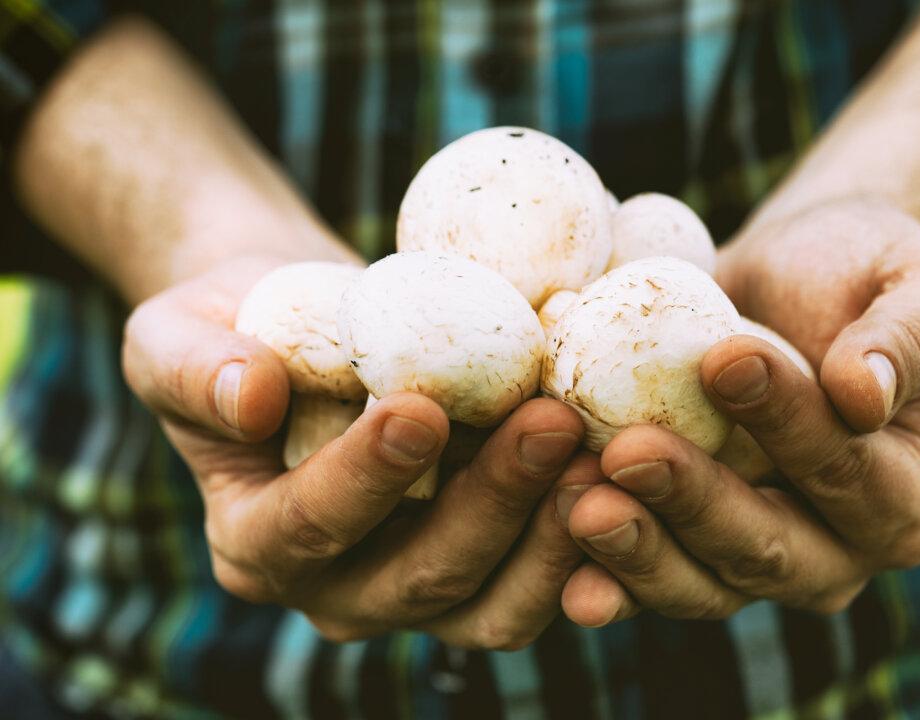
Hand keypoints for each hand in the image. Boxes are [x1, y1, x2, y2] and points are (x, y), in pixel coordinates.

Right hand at [123, 256, 599, 648]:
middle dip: (491, 500)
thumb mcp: (179, 331)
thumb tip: (250, 397)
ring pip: (494, 601)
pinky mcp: (486, 571)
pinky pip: (543, 580)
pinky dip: (586, 539)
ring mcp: (420, 591)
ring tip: (603, 449)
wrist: (309, 332)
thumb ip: (195, 367)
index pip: (308, 525)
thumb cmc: (240, 326)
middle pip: (422, 576)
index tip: (421, 408)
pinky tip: (623, 470)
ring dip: (554, 533)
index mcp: (256, 543)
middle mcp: (338, 590)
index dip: (364, 477)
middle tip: (552, 419)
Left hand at [557, 200, 919, 623]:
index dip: (789, 423)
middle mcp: (836, 550)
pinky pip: (645, 578)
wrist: (788, 277)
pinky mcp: (686, 550)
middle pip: (766, 548)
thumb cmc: (863, 271)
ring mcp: (753, 560)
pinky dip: (602, 573)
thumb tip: (863, 395)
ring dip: (636, 549)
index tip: (723, 359)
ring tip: (577, 500)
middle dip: (694, 503)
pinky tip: (557, 552)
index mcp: (907, 494)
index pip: (848, 471)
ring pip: (699, 582)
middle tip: (628, 453)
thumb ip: (914, 335)